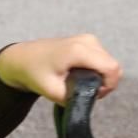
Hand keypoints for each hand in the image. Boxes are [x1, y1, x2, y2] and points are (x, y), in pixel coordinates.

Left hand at [0, 34, 122, 104]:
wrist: (23, 58)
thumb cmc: (35, 73)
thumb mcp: (53, 92)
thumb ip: (76, 98)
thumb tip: (92, 98)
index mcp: (78, 51)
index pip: (111, 68)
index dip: (109, 86)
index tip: (94, 95)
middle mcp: (87, 41)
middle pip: (114, 66)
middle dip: (106, 83)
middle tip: (86, 92)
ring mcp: (88, 39)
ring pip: (110, 63)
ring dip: (101, 77)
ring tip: (81, 84)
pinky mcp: (88, 41)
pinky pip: (104, 59)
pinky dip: (98, 70)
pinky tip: (81, 76)